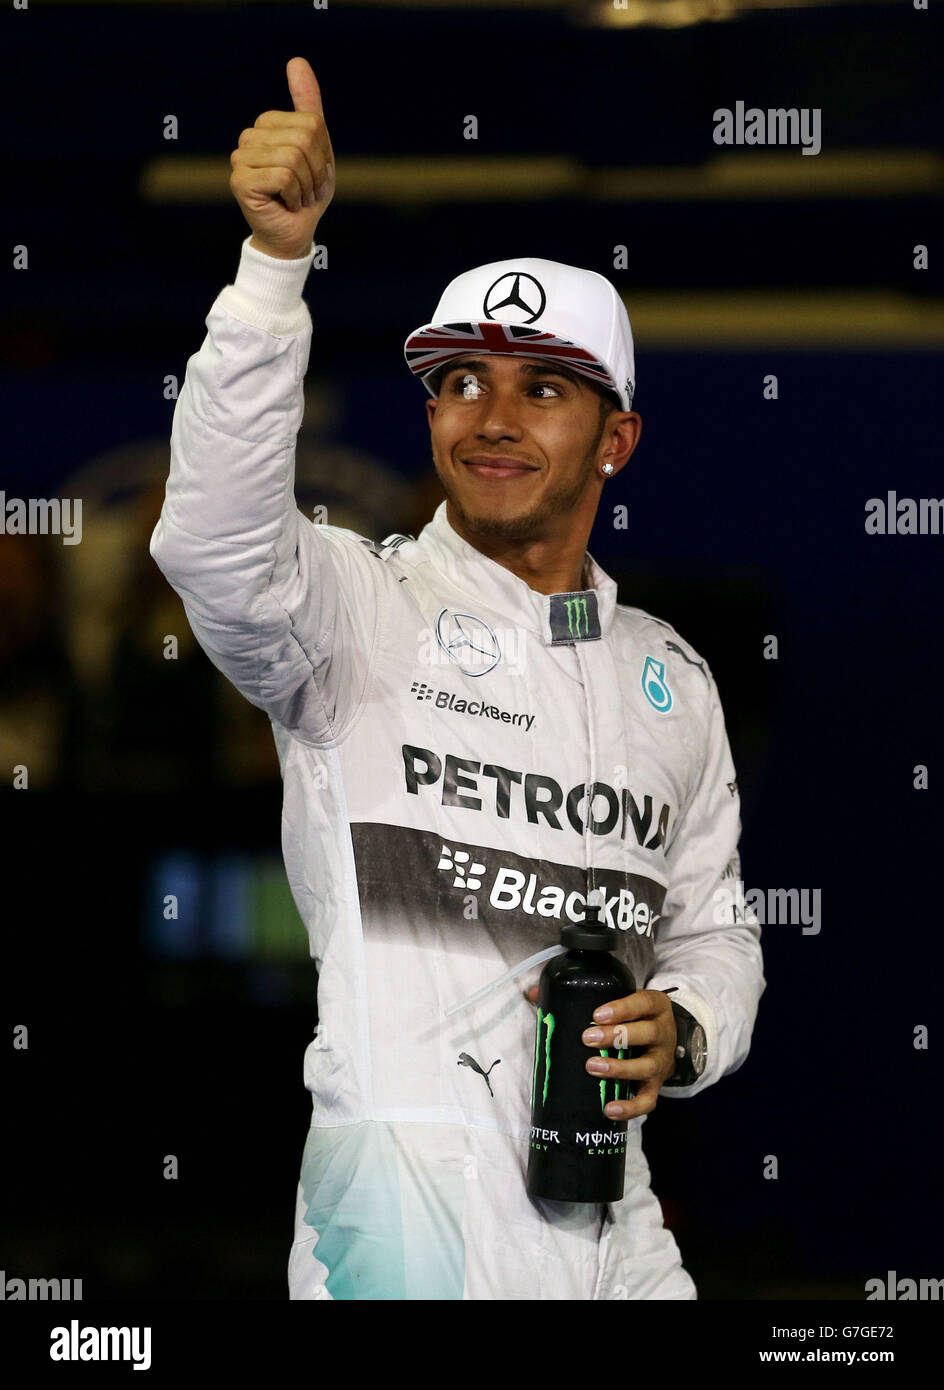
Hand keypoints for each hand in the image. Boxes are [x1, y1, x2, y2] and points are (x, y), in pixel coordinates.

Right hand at [229, 56, 334, 258]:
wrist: (293, 236)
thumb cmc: (304, 195)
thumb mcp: (316, 148)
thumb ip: (308, 105)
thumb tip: (296, 60)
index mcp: (266, 125)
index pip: (311, 124)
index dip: (323, 154)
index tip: (313, 175)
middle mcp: (248, 138)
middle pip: (303, 138)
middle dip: (316, 172)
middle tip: (307, 191)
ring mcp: (240, 159)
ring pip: (293, 158)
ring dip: (307, 186)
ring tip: (298, 198)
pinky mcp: (239, 181)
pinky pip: (284, 176)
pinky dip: (295, 196)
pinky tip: (286, 205)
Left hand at [525, 985, 677, 1119]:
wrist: (665, 1039)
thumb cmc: (633, 1016)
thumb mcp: (618, 998)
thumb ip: (579, 995)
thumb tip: (532, 993)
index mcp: (655, 1006)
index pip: (643, 1002)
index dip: (623, 1008)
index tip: (597, 1014)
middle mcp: (663, 1033)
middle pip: (647, 1033)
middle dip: (616, 1036)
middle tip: (587, 1038)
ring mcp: (661, 1061)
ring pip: (646, 1066)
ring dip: (620, 1068)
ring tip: (593, 1067)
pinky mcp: (656, 1085)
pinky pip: (648, 1100)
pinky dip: (630, 1107)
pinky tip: (609, 1109)